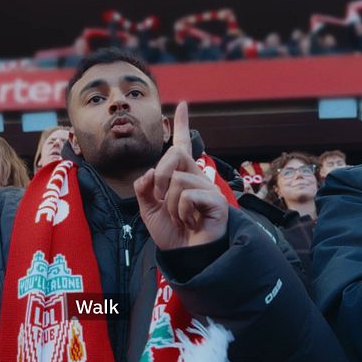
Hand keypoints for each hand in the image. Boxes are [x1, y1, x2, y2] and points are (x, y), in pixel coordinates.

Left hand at [134, 102, 228, 249]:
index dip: (181, 125)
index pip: (181, 145)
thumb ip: (144, 189)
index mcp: (181, 175)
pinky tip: (191, 222)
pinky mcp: (217, 202)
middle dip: (160, 177)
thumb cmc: (171, 233)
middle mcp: (197, 177)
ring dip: (171, 204)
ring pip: (178, 180)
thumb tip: (150, 173)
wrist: (185, 256)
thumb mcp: (148, 209)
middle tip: (161, 200)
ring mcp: (208, 188)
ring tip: (181, 218)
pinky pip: (189, 196)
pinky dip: (183, 211)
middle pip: (174, 155)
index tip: (182, 105)